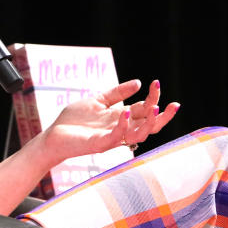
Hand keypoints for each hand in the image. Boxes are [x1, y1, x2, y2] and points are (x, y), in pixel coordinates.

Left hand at [41, 79, 179, 163]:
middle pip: (149, 126)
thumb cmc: (74, 120)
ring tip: (155, 107)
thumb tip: (139, 83)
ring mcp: (112, 138)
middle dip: (163, 116)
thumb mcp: (98, 100)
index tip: (157, 83)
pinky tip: (125, 113)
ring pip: (139, 135)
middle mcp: (121, 129)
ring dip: (149, 123)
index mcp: (121, 118)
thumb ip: (117, 93)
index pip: (144, 110)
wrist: (54, 135)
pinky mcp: (100, 144)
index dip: (154, 98)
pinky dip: (123, 126)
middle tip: (174, 104)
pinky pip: (117, 138)